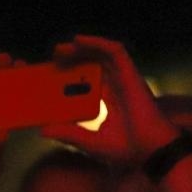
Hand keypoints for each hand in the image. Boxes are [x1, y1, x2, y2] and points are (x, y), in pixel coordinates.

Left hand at [44, 35, 178, 163]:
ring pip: (102, 55)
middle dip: (74, 58)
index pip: (87, 82)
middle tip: (54, 56)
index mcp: (108, 101)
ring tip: (62, 48)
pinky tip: (79, 40)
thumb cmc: (126, 150)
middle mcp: (116, 87)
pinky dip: (97, 43)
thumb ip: (68, 134)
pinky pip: (114, 52)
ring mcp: (124, 79)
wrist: (149, 151)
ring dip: (82, 48)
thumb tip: (43, 130)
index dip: (71, 75)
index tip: (52, 75)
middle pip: (93, 65)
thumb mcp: (89, 142)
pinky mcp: (131, 74)